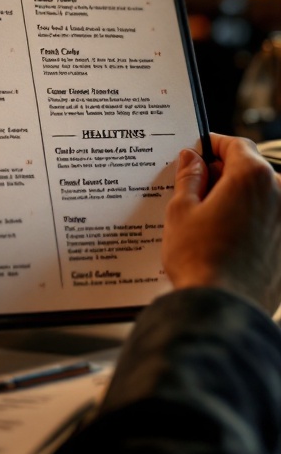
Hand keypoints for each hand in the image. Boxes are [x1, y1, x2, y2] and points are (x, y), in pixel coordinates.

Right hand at [162, 133, 280, 314]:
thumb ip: (188, 178)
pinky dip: (249, 224)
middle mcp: (279, 194)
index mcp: (252, 177)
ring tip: (208, 222)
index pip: (236, 145)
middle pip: (250, 171)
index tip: (199, 151)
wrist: (222, 308)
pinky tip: (225, 241)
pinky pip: (267, 223)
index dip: (214, 145)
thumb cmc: (200, 261)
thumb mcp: (181, 211)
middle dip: (224, 176)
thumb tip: (191, 159)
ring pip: (260, 198)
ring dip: (237, 202)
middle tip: (196, 192)